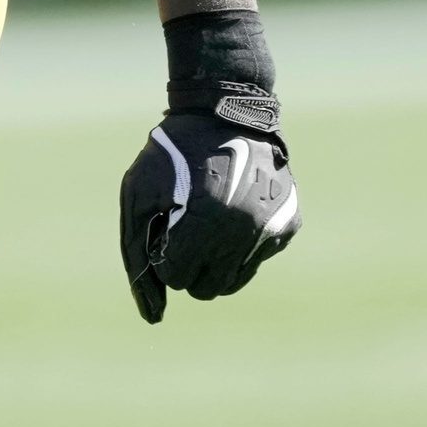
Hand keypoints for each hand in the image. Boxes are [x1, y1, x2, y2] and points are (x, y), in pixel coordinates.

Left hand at [120, 110, 299, 322]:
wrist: (225, 110)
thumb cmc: (172, 154)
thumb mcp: (139, 192)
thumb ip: (137, 253)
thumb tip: (151, 315)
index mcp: (206, 222)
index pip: (176, 278)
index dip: (163, 253)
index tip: (165, 224)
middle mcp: (245, 231)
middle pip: (206, 290)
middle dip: (188, 265)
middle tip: (185, 226)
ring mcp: (272, 230)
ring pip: (232, 282)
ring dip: (213, 262)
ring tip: (205, 222)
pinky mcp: (288, 226)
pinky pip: (257, 258)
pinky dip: (240, 244)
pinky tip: (233, 209)